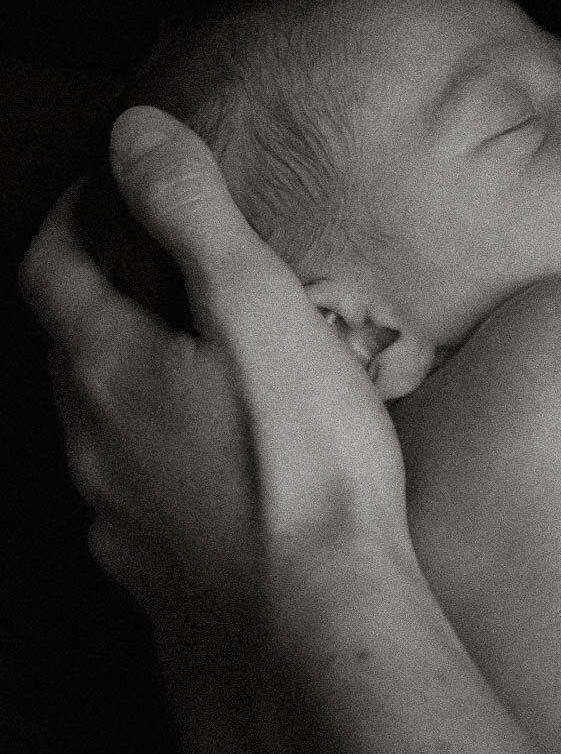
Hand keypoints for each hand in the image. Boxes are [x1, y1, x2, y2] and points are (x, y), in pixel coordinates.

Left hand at [20, 107, 408, 616]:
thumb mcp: (256, 308)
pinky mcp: (150, 566)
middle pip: (69, 345)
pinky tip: (208, 459)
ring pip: (99, 421)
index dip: (70, 215)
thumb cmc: (301, 461)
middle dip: (100, 292)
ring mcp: (115, 510)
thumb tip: (133, 133)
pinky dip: (156, 452)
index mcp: (108, 366)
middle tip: (154, 265)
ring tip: (193, 357)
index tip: (102, 187)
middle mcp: (90, 439)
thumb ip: (191, 215)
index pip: (50, 267)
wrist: (316, 620)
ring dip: (130, 376)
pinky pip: (133, 489)